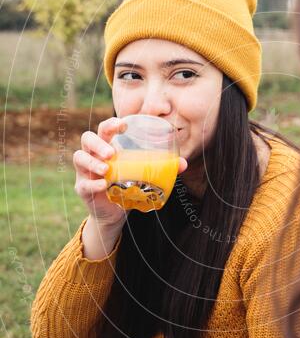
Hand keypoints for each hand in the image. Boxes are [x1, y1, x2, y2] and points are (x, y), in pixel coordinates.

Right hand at [73, 117, 187, 228]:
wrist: (116, 213)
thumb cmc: (128, 186)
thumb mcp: (143, 175)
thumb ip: (162, 168)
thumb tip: (183, 163)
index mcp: (107, 146)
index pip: (104, 129)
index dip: (110, 124)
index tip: (123, 124)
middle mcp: (93, 155)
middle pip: (87, 138)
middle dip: (98, 143)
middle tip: (111, 152)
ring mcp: (85, 171)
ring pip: (79, 158)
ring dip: (92, 162)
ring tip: (106, 169)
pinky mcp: (82, 188)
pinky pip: (83, 184)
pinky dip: (92, 184)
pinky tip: (103, 186)